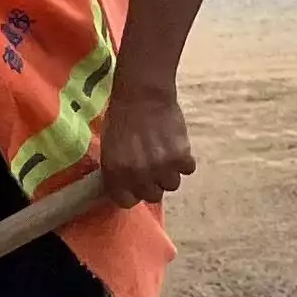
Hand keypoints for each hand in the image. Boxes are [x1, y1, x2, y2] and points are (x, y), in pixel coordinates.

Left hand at [95, 81, 195, 206]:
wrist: (142, 95)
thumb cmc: (122, 117)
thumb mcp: (109, 146)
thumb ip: (117, 169)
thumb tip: (125, 186)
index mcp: (116, 172)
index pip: (126, 202)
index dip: (132, 194)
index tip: (135, 187)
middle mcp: (138, 173)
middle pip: (152, 196)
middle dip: (152, 184)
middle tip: (152, 169)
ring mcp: (161, 166)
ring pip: (172, 185)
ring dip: (169, 173)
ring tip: (165, 156)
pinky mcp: (181, 156)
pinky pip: (188, 170)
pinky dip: (184, 161)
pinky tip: (176, 148)